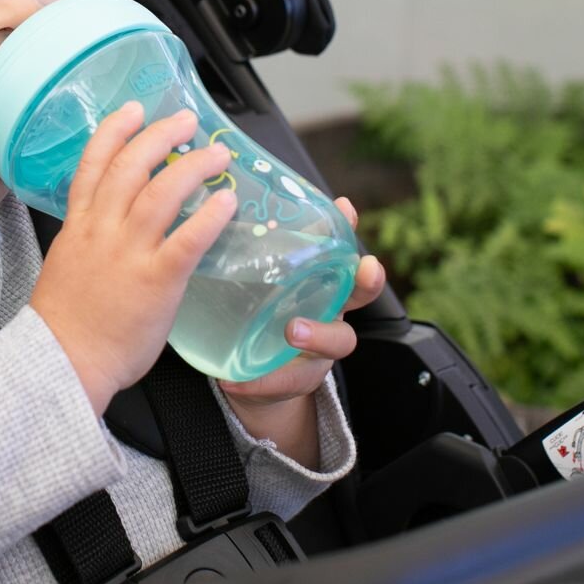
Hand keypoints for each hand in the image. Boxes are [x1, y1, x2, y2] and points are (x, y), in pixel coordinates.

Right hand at [31, 104, 237, 414]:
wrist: (61, 364)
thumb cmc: (65, 326)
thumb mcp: (67, 266)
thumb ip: (92, 243)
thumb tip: (119, 236)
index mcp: (79, 226)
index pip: (93, 164)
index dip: (115, 130)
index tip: (134, 110)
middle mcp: (102, 230)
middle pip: (131, 166)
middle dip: (160, 136)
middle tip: (185, 121)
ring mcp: (128, 253)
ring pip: (161, 193)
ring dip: (192, 166)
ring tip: (217, 153)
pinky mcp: (157, 280)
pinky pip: (187, 240)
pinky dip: (209, 216)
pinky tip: (227, 202)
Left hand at [217, 197, 385, 463]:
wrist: (252, 374)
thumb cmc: (258, 311)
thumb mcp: (258, 279)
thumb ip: (254, 250)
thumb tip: (222, 201)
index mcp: (323, 283)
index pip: (348, 255)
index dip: (352, 227)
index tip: (349, 212)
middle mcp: (331, 312)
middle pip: (360, 294)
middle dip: (362, 286)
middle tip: (336, 265)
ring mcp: (320, 348)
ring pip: (337, 342)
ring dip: (316, 334)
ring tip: (291, 331)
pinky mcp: (297, 379)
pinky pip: (284, 382)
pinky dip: (259, 382)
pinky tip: (232, 378)